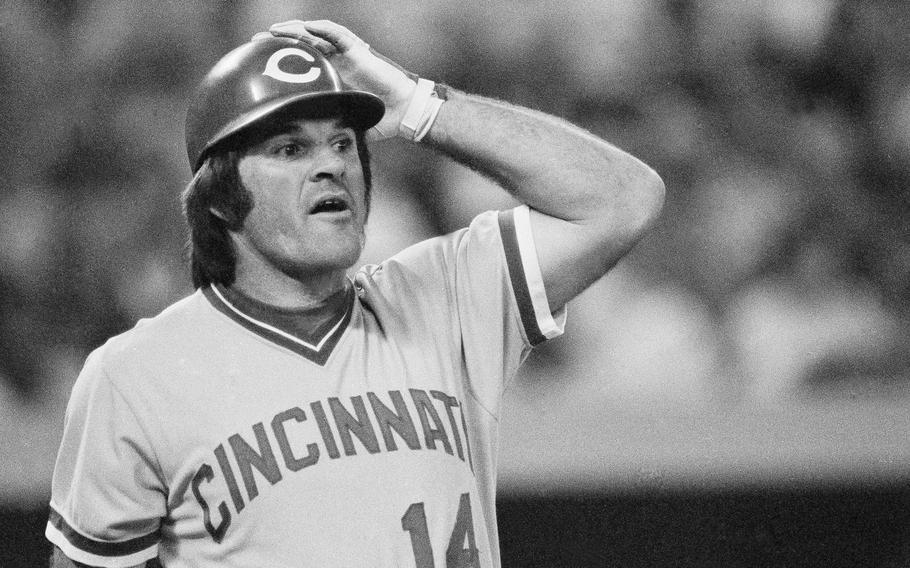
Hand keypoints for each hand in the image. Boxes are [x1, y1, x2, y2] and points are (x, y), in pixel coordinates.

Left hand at [268, 19, 416, 140]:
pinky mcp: (359, 51)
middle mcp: (339, 61)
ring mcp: (348, 54)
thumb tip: (312, 144)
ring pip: (316, 34)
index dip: (284, 57)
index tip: (262, 59)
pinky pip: (338, 35)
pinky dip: (322, 29)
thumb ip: (333, 128)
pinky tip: (306, 28)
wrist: (404, 111)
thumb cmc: (382, 118)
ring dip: (295, 30)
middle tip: (257, 39)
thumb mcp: (348, 123)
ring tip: (275, 30)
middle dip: (281, 39)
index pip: (304, 60)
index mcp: (335, 75)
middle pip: (304, 43)